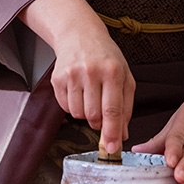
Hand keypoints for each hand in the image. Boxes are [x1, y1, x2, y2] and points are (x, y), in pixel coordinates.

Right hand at [20, 0, 135, 153]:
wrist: (79, 35)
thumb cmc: (106, 57)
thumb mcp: (124, 76)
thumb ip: (126, 107)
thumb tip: (122, 134)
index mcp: (113, 71)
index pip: (112, 109)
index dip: (112, 132)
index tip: (112, 148)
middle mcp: (91, 72)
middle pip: (93, 115)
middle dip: (99, 122)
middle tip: (102, 113)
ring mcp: (72, 75)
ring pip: (78, 114)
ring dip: (85, 114)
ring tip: (90, 96)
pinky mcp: (57, 78)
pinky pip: (65, 107)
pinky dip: (73, 106)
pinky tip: (79, 91)